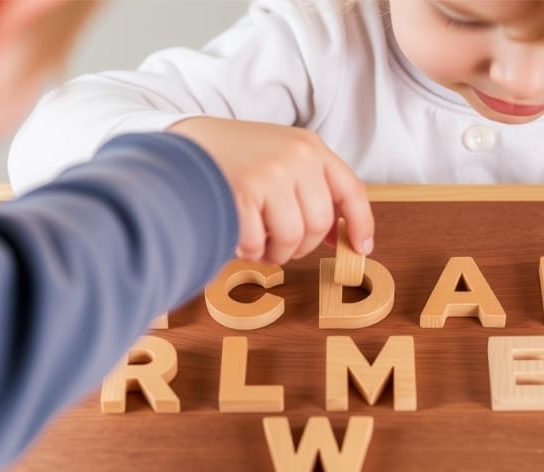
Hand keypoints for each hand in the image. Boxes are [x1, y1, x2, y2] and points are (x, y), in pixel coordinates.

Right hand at [168, 117, 373, 264]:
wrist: (182, 148)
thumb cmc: (234, 161)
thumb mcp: (280, 159)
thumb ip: (311, 190)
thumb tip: (340, 237)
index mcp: (309, 146)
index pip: (350, 189)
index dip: (360, 224)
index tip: (361, 248)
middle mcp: (295, 156)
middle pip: (318, 223)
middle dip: (300, 245)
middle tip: (279, 247)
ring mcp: (270, 173)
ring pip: (291, 237)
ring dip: (274, 251)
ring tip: (256, 242)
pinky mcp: (242, 192)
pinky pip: (257, 242)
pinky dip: (246, 249)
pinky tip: (235, 234)